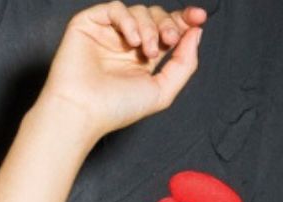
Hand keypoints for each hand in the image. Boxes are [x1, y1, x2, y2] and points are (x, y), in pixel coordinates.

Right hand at [38, 3, 205, 139]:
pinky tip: (131, 40)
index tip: (198, 18)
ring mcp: (107, 33)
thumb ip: (184, 63)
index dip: (184, 20)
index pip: (167, 30)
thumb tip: (196, 32)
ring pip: (139, 11)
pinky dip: (128, 20)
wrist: (83, 111)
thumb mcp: (163, 90)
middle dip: (169, 24)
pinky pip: (115, 8)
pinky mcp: (89, 25)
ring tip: (146, 50)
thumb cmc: (116, 108)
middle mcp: (126, 44)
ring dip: (149, 27)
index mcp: (143, 58)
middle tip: (169, 40)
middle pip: (156, 16)